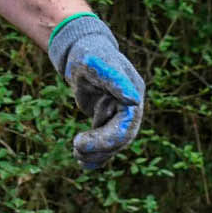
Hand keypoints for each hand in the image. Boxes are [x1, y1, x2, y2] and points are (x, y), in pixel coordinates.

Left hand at [47, 14, 144, 169]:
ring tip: (78, 158)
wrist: (80, 49)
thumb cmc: (89, 53)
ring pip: (113, 141)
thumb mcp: (97, 63)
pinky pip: (104, 138)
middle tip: (77, 150)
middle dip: (100, 148)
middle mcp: (129, 105)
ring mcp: (118, 112)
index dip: (108, 138)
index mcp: (133, 93)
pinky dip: (96, 151)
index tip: (82, 144)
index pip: (127, 123)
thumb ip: (115, 80)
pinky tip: (85, 163)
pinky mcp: (105, 116)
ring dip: (98, 153)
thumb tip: (135, 100)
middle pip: (121, 136)